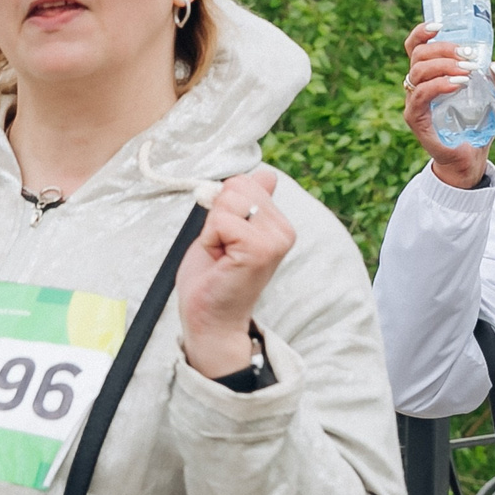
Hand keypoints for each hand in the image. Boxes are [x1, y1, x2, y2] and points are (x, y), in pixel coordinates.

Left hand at [177, 171, 295, 374]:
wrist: (212, 319)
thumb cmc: (215, 277)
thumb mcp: (229, 230)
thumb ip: (249, 202)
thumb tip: (266, 174)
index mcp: (279, 223)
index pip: (245, 181)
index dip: (223, 205)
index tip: (225, 237)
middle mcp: (284, 230)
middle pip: (237, 186)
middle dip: (217, 214)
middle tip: (222, 247)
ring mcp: (275, 240)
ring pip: (228, 201)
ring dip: (213, 228)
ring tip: (221, 253)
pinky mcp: (260, 250)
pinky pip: (222, 221)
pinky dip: (211, 239)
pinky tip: (220, 260)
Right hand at [402, 23, 494, 190]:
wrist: (470, 158)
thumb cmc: (476, 125)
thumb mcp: (493, 97)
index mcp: (430, 75)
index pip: (416, 47)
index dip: (422, 32)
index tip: (440, 25)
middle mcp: (417, 86)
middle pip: (418, 55)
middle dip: (443, 49)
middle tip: (468, 54)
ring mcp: (414, 102)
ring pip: (418, 72)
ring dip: (444, 66)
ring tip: (467, 72)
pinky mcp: (416, 119)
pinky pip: (420, 95)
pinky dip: (439, 85)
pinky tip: (458, 84)